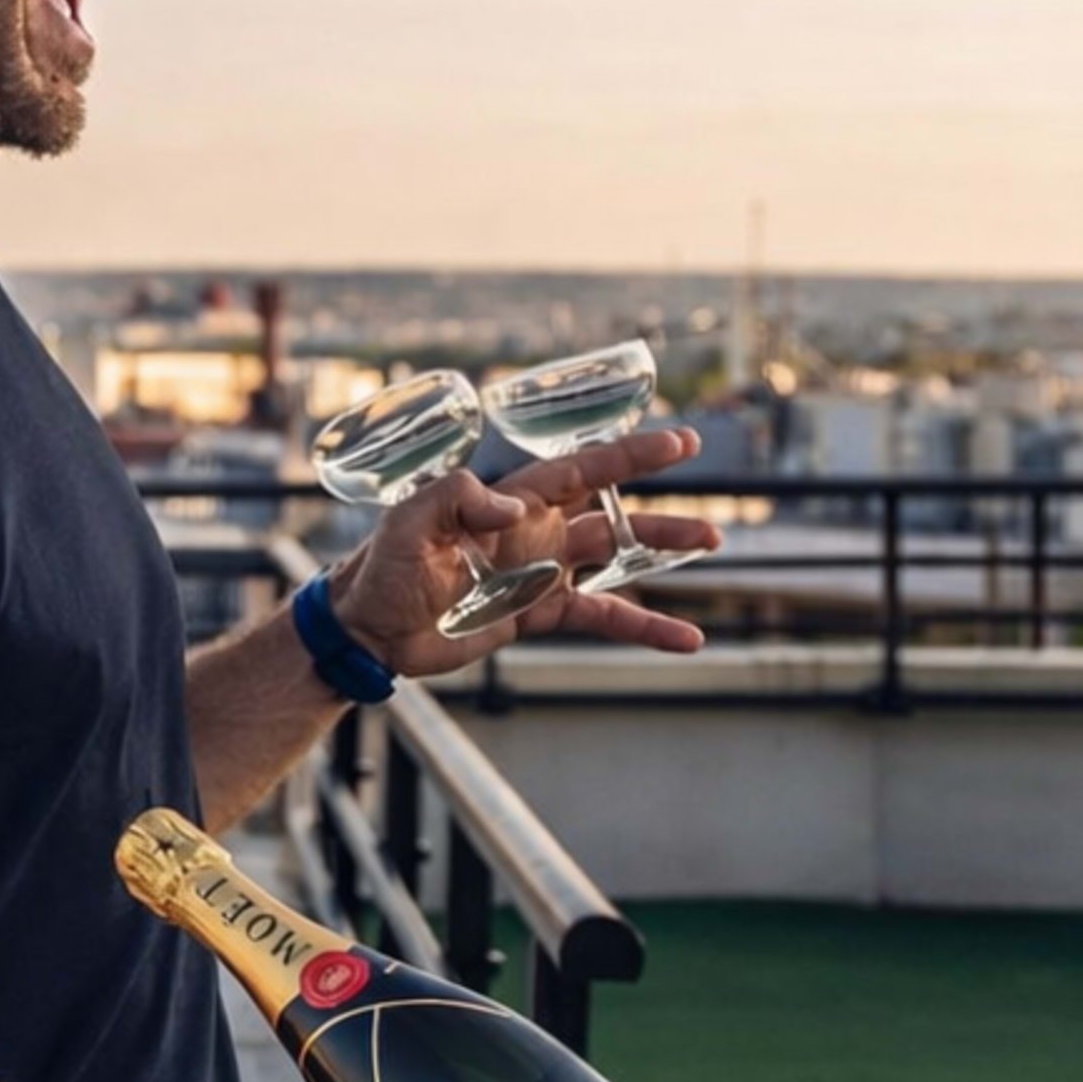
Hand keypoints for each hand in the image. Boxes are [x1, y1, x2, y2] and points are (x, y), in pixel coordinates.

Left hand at [328, 426, 720, 678]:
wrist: (371, 629)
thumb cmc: (382, 565)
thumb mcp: (408, 522)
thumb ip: (457, 500)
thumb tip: (515, 508)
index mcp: (510, 502)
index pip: (580, 470)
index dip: (627, 456)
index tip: (675, 444)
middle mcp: (534, 532)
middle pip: (610, 513)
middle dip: (658, 509)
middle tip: (711, 507)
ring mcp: (539, 574)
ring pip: (614, 559)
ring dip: (659, 552)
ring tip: (710, 545)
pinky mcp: (537, 614)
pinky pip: (600, 617)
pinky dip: (642, 626)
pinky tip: (684, 638)